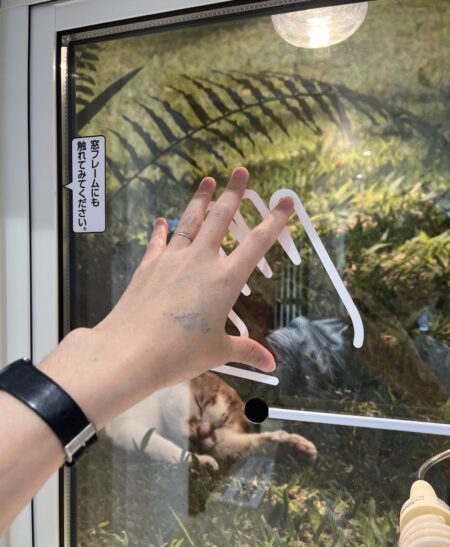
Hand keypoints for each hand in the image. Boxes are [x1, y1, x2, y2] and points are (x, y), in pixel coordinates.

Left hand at [38, 167, 292, 427]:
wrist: (131, 350)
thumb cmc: (180, 353)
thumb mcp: (217, 352)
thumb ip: (245, 351)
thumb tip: (270, 365)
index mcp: (225, 280)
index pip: (257, 244)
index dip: (274, 221)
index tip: (286, 200)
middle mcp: (201, 261)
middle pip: (220, 218)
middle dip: (233, 193)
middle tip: (240, 171)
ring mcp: (172, 259)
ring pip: (190, 222)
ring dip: (200, 200)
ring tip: (207, 180)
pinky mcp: (149, 265)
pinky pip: (158, 241)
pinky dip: (161, 229)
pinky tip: (162, 219)